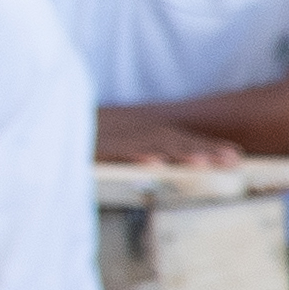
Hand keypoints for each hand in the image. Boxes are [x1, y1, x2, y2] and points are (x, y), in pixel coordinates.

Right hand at [98, 110, 247, 166]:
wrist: (51, 123)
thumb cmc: (86, 139)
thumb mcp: (118, 147)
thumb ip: (142, 155)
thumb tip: (164, 166)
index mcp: (143, 134)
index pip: (181, 141)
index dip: (209, 148)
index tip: (238, 158)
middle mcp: (135, 134)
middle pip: (175, 142)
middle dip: (206, 150)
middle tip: (234, 161)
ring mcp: (117, 140)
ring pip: (153, 146)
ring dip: (180, 153)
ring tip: (204, 163)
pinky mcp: (96, 148)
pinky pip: (118, 153)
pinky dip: (137, 157)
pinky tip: (155, 164)